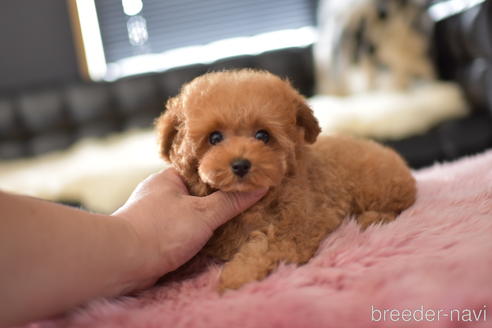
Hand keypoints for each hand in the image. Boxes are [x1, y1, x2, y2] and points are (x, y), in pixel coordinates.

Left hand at [112, 168, 266, 291]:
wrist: (122, 262)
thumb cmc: (160, 230)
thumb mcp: (203, 213)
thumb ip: (230, 201)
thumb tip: (260, 186)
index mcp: (169, 178)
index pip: (201, 169)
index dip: (223, 173)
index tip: (243, 176)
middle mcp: (161, 195)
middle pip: (197, 193)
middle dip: (218, 199)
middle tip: (245, 200)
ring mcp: (156, 216)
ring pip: (190, 214)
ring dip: (208, 220)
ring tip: (236, 220)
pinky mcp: (155, 238)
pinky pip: (183, 231)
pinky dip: (197, 235)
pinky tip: (214, 240)